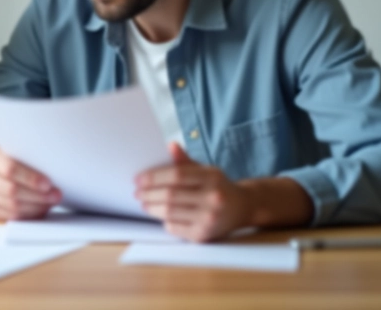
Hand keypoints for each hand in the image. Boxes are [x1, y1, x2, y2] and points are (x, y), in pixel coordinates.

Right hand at [0, 147, 61, 220]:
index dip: (30, 178)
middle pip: (11, 190)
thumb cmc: (11, 161)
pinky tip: (39, 210)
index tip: (48, 184)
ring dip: (35, 207)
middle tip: (56, 196)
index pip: (10, 169)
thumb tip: (54, 169)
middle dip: (38, 196)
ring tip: (50, 203)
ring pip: (12, 207)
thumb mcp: (17, 152)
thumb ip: (29, 158)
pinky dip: (27, 215)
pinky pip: (9, 217)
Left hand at [135, 143, 253, 241]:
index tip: (138, 179)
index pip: (177, 175)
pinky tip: (162, 216)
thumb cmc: (218, 186)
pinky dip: (165, 221)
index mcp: (212, 177)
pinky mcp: (204, 235)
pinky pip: (175, 228)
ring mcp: (209, 218)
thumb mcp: (206, 170)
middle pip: (170, 195)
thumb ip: (186, 161)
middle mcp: (213, 197)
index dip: (154, 177)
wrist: (243, 208)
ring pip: (170, 213)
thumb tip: (170, 146)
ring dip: (152, 208)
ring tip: (144, 203)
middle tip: (137, 193)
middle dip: (148, 194)